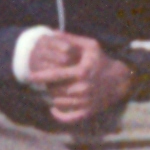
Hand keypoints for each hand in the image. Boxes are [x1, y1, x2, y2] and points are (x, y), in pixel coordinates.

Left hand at [20, 32, 136, 125]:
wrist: (119, 80)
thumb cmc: (101, 60)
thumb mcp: (90, 45)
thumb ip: (71, 39)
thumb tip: (52, 32)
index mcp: (82, 72)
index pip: (55, 75)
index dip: (40, 76)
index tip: (30, 75)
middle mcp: (83, 89)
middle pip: (55, 90)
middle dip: (47, 85)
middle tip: (46, 81)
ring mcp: (86, 102)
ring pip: (59, 103)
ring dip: (52, 96)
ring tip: (53, 89)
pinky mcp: (88, 112)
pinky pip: (68, 117)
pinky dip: (59, 114)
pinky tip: (54, 108)